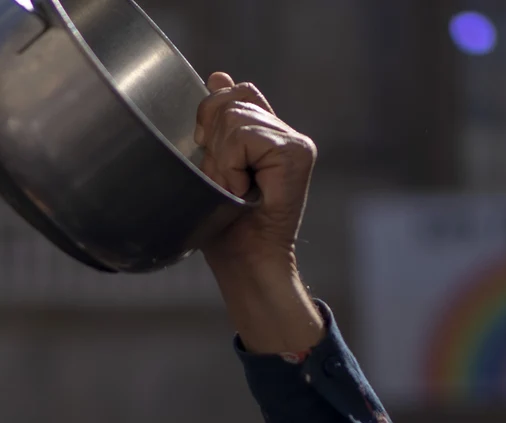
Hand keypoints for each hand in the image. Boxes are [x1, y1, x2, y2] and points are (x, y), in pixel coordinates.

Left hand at [194, 73, 325, 353]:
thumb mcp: (212, 167)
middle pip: (233, 100)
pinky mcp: (297, 153)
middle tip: (222, 182)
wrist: (246, 264)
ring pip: (236, 118)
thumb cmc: (225, 228)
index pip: (237, 92)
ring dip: (220, 159)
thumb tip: (217, 76)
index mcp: (270, 134)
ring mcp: (296, 143)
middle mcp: (288, 134)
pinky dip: (231, 166)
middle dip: (213, 142)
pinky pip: (245, 137)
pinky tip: (241, 191)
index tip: (208, 151)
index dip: (212, 115)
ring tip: (231, 189)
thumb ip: (220, 124)